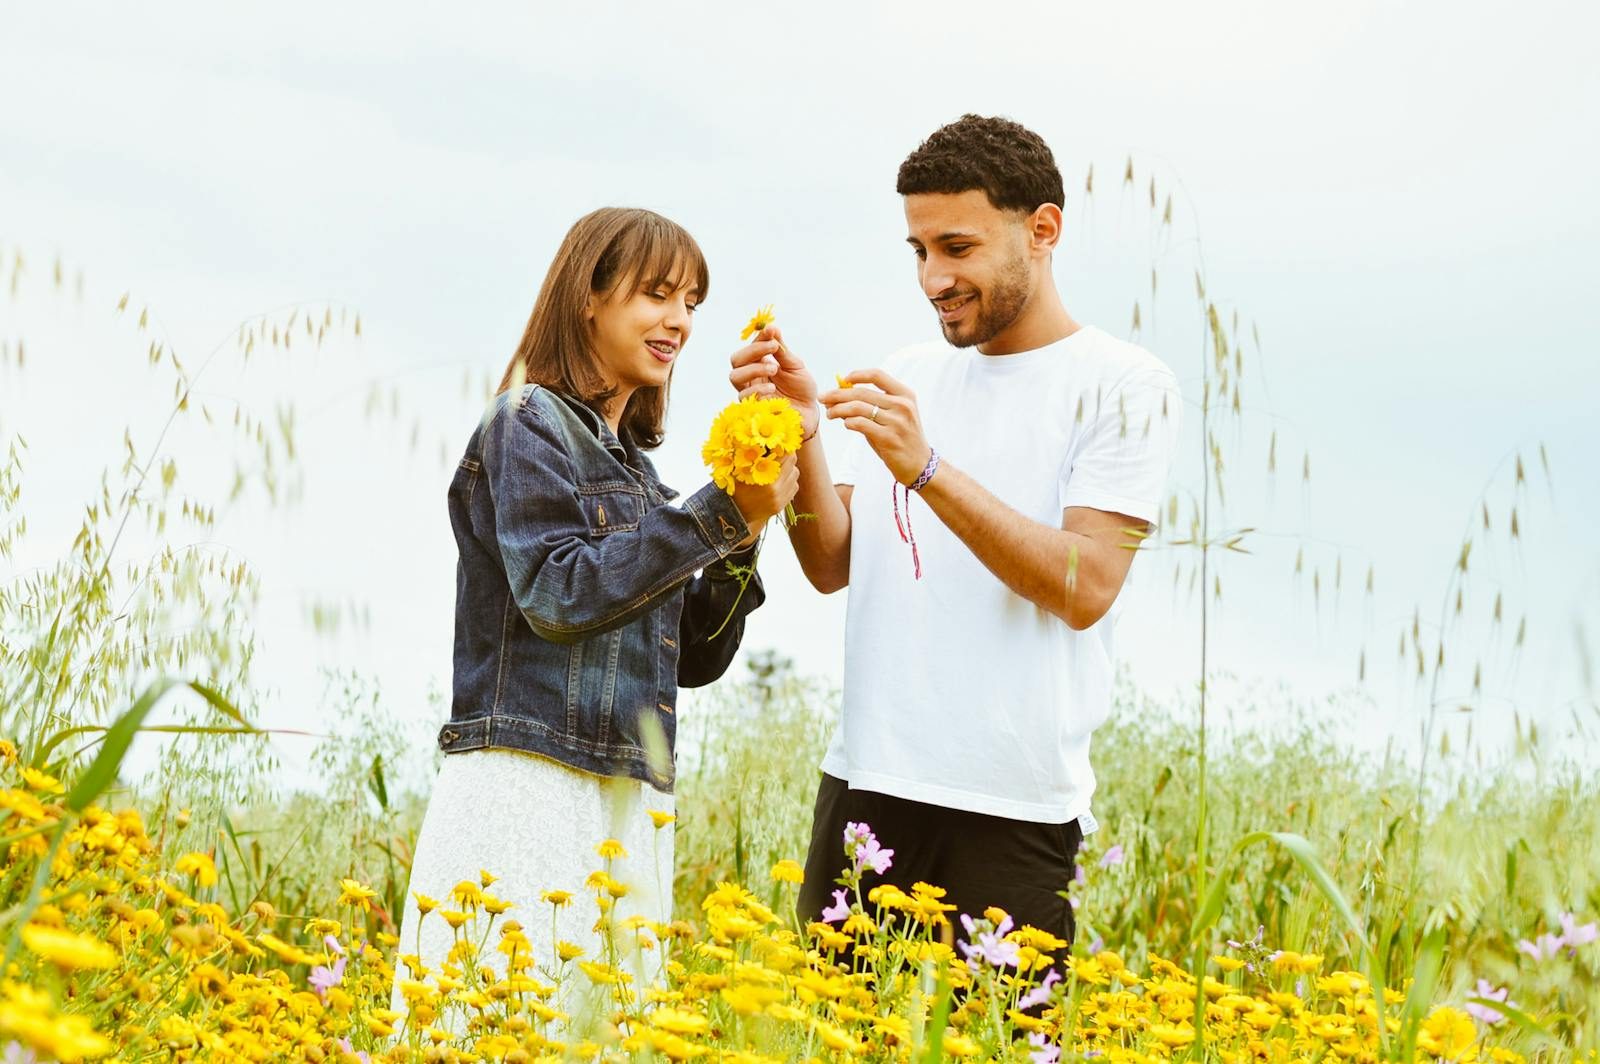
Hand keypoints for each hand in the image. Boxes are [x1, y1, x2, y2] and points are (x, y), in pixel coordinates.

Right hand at [728, 325, 820, 436]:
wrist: (810, 413)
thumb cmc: (802, 389)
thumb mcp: (795, 366)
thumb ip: (782, 350)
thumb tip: (771, 327)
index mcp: (759, 364)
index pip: (751, 347)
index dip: (759, 338)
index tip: (771, 332)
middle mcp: (751, 377)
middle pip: (736, 360)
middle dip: (753, 351)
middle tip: (773, 349)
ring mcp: (750, 392)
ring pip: (735, 377)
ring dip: (753, 368)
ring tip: (774, 368)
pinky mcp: (752, 409)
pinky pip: (744, 397)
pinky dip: (757, 389)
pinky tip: (772, 388)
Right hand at [729, 452, 800, 542]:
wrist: (733, 514)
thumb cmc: (733, 488)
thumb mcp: (740, 470)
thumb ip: (754, 456)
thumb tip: (765, 439)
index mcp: (768, 481)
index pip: (786, 456)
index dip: (783, 447)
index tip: (777, 443)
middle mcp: (778, 491)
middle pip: (793, 463)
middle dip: (786, 455)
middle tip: (777, 452)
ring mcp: (782, 499)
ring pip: (795, 474)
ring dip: (788, 468)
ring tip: (776, 467)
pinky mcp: (782, 505)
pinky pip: (793, 486)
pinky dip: (788, 481)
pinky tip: (776, 480)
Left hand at [820, 369, 931, 484]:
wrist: (920, 465)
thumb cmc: (901, 438)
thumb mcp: (894, 416)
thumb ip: (873, 404)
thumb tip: (841, 393)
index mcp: (905, 395)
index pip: (877, 375)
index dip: (857, 375)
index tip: (843, 380)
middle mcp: (902, 405)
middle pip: (861, 392)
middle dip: (837, 394)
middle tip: (823, 398)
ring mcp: (896, 422)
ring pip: (857, 408)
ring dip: (838, 409)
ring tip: (830, 413)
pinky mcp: (888, 438)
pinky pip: (860, 424)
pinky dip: (848, 422)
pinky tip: (845, 424)